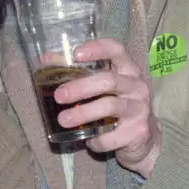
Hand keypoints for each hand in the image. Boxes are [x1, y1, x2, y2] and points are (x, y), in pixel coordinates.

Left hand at [53, 37, 160, 176]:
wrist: (143, 137)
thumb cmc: (117, 105)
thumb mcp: (103, 87)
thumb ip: (78, 73)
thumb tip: (46, 59)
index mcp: (128, 70)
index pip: (116, 50)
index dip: (97, 49)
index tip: (76, 54)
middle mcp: (137, 86)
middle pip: (109, 81)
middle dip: (81, 88)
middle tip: (59, 96)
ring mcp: (140, 109)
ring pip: (110, 106)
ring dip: (83, 113)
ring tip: (63, 120)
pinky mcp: (138, 131)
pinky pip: (111, 136)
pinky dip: (96, 140)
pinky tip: (89, 140)